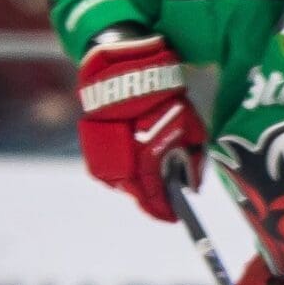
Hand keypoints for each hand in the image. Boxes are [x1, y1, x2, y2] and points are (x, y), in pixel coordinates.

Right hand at [77, 33, 204, 220]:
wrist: (126, 66)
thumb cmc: (164, 95)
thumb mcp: (190, 127)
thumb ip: (193, 159)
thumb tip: (193, 186)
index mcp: (147, 153)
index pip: (153, 194)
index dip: (163, 209)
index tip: (173, 218)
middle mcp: (121, 154)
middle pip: (134, 191)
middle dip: (149, 200)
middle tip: (162, 204)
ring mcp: (102, 148)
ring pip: (117, 181)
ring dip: (134, 186)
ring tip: (150, 185)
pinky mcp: (90, 139)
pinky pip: (104, 167)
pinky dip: (119, 173)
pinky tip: (132, 169)